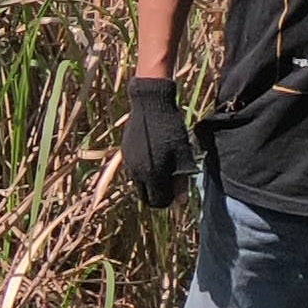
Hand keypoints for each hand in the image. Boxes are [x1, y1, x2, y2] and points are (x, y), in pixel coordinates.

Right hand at [124, 77, 193, 208]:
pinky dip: (144, 172)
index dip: (170, 200)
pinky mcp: (125, 154)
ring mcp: (129, 164)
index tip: (178, 190)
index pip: (159, 202)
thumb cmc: (170, 129)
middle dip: (159, 195)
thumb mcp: (182, 154)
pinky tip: (155, 156)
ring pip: (139, 185)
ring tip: (165, 166)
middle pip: (146, 198)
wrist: (149, 105)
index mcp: (152, 175)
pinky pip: (134, 172)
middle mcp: (137, 174)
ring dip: (151, 183)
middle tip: (172, 182)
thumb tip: (182, 202)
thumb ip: (181, 180)